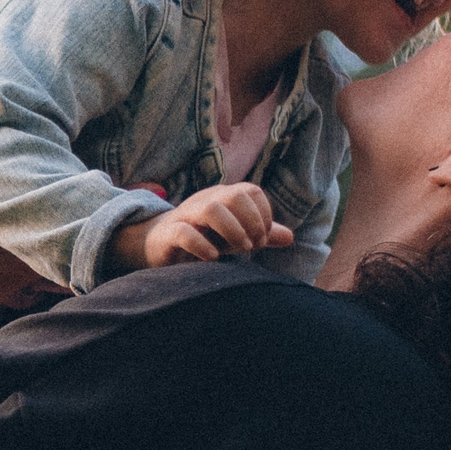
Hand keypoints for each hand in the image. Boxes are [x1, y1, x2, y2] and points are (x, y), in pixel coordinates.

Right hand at [113, 182, 294, 268]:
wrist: (160, 245)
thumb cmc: (204, 238)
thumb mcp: (235, 235)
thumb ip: (261, 235)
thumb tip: (290, 237)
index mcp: (223, 197)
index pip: (250, 191)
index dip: (263, 214)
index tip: (264, 237)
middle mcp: (205, 200)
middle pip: (234, 196)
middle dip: (251, 222)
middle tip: (254, 246)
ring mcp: (186, 215)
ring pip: (212, 209)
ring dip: (233, 231)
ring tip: (241, 251)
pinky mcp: (169, 234)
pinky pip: (185, 233)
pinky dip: (203, 246)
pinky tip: (214, 258)